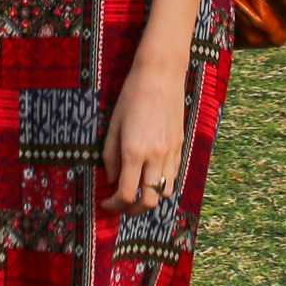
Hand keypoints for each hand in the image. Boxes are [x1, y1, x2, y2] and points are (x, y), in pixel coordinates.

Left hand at [100, 65, 185, 214]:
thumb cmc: (131, 95)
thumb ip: (110, 156)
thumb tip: (110, 179)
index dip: (114, 205)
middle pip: (147, 202)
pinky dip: (162, 185)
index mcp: (134, 152)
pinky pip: (174, 177)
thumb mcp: (113, 125)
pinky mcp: (180, 146)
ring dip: (149, 199)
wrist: (160, 75)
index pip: (126, 194)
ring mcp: (171, 153)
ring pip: (164, 193)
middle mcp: (155, 157)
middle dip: (131, 210)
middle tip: (121, 206)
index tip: (105, 203)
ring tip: (137, 194)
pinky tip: (151, 178)